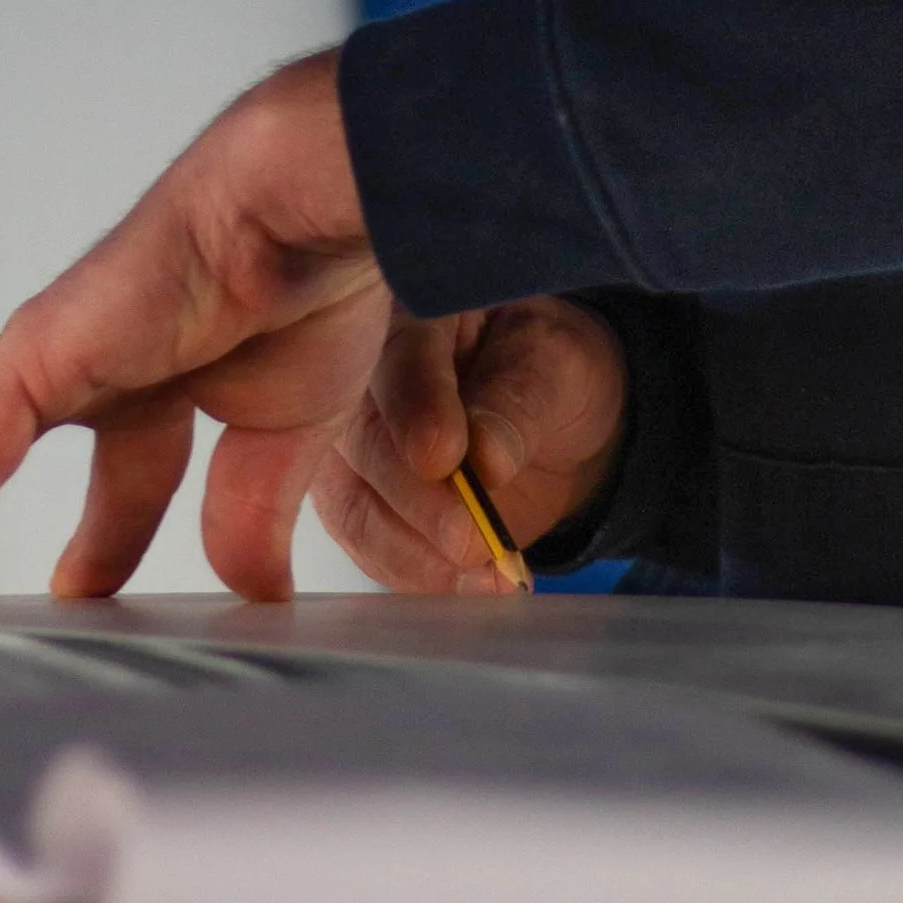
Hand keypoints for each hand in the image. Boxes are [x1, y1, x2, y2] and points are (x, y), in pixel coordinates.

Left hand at [0, 49, 387, 610]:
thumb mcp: (283, 433)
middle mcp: (86, 363)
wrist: (297, 217)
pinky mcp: (31, 359)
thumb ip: (254, 510)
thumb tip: (257, 590)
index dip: (98, 551)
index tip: (83, 607)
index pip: (115, 472)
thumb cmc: (309, 292)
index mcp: (158, 376)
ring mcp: (46, 356)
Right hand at [314, 298, 627, 592]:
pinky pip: (370, 549)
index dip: (417, 409)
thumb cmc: (549, 372)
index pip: (399, 358)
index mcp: (411, 315)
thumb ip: (517, 405)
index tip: (442, 458)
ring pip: (354, 506)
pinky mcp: (357, 504)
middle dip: (417, 500)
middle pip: (362, 442)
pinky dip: (419, 576)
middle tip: (470, 538)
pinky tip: (469, 587)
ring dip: (418, 554)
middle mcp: (358, 380)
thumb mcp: (553, 369)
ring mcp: (348, 447)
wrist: (553, 424)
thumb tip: (484, 458)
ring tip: (486, 574)